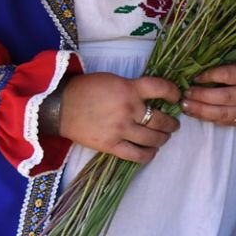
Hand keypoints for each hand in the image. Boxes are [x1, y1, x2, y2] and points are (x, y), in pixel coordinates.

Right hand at [55, 72, 182, 163]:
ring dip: (163, 138)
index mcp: (129, 89)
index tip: (177, 97)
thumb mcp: (113, 80)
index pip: (161, 88)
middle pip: (160, 120)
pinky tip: (151, 152)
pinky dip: (148, 155)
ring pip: (153, 138)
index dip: (174, 93)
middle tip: (172, 124)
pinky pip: (136, 155)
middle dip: (171, 123)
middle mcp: (128, 109)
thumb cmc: (85, 90)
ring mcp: (120, 129)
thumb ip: (133, 88)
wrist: (59, 106)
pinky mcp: (110, 145)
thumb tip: (153, 98)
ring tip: (163, 137)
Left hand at [181, 62, 235, 125]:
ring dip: (202, 111)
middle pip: (226, 97)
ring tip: (185, 105)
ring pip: (224, 113)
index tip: (195, 77)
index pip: (230, 75)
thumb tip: (197, 64)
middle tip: (186, 93)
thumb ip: (227, 62)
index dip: (211, 76)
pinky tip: (194, 113)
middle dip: (203, 96)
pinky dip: (207, 119)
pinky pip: (224, 122)